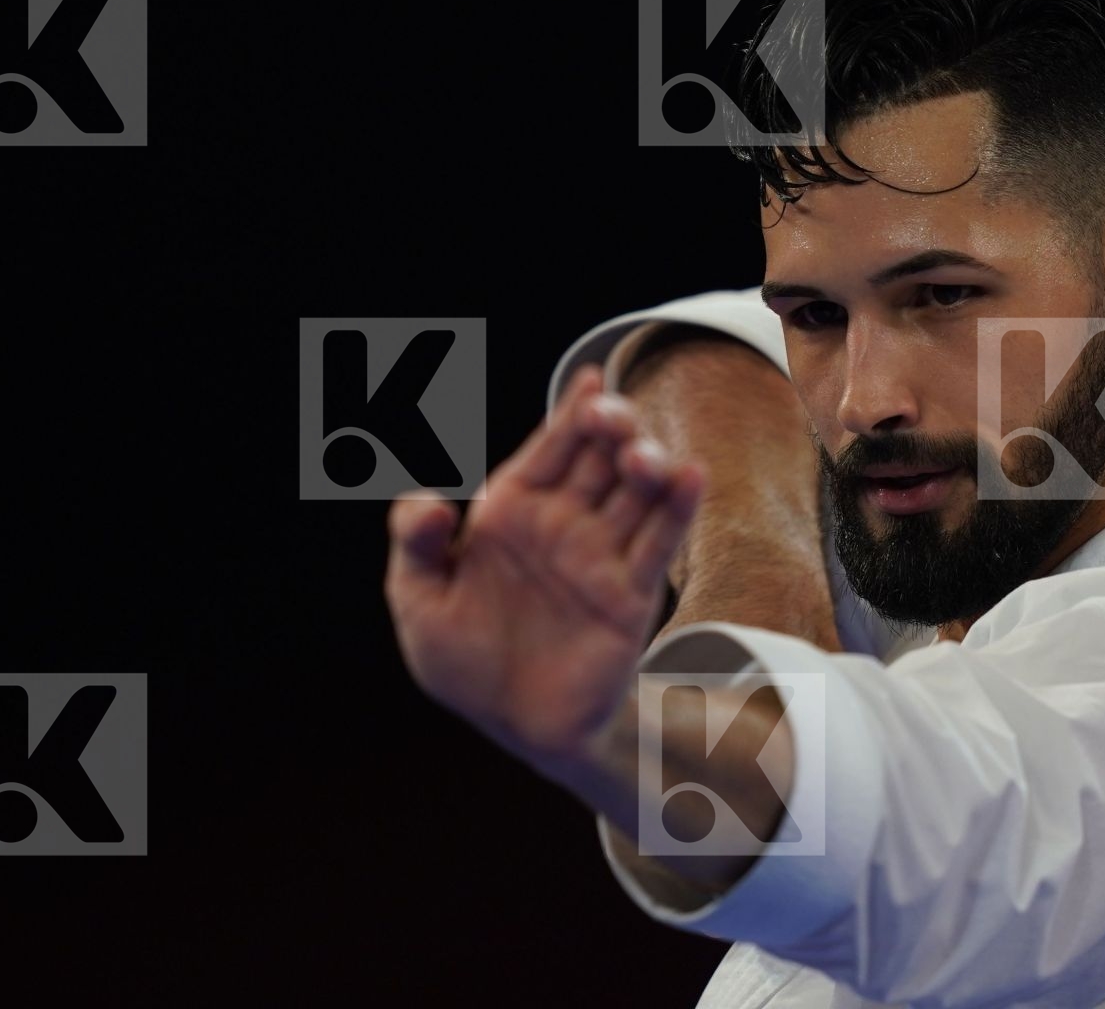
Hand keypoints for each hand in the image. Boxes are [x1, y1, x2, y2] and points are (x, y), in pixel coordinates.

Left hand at [385, 365, 704, 767]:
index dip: (570, 412)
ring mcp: (601, 555)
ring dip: (645, 465)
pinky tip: (690, 475)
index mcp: (512, 511)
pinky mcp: (630, 595)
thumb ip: (414, 544)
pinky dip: (676, 509)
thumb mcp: (417, 601)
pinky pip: (657, 543)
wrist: (512, 724)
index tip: (591, 379)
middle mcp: (563, 522)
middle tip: (612, 413)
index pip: (549, 447)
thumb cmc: (461, 659)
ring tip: (643, 455)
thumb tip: (431, 501)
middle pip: (598, 458)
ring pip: (634, 493)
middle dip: (610, 428)